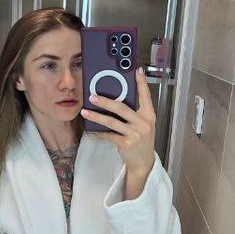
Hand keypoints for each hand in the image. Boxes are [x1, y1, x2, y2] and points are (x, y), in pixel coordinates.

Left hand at [81, 68, 155, 184]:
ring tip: (85, 112)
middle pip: (122, 108)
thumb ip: (134, 112)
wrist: (144, 162)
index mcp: (149, 115)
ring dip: (96, 116)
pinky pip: (108, 135)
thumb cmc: (141, 140)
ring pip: (112, 122)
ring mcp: (135, 134)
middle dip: (105, 101)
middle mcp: (144, 123)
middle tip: (92, 96)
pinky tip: (90, 130)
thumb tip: (117, 98)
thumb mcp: (143, 124)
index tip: (137, 70)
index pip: (146, 96)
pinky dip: (98, 133)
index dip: (141, 83)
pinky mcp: (126, 143)